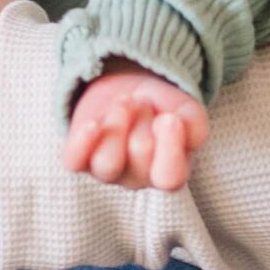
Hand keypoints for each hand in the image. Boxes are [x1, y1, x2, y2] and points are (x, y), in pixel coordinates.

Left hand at [64, 64, 209, 192]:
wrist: (130, 91)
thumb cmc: (162, 108)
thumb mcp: (187, 112)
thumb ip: (194, 126)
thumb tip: (179, 128)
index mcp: (169, 173)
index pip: (170, 178)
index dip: (169, 148)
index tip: (169, 117)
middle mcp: (137, 179)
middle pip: (139, 152)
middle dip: (144, 117)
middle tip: (145, 105)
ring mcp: (107, 173)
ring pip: (107, 162)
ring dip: (118, 119)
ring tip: (125, 103)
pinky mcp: (79, 160)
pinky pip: (74, 161)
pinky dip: (82, 142)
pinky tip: (93, 123)